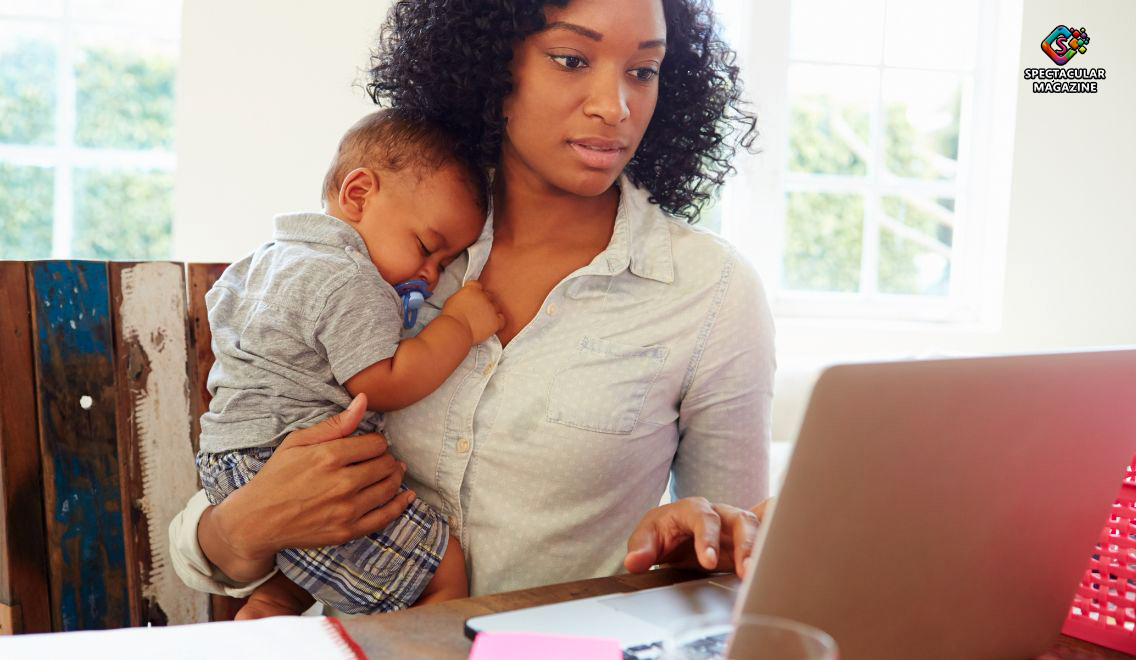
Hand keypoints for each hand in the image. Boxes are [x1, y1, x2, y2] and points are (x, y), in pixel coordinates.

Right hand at [200, 393, 414, 581]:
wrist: (257, 520)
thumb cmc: (276, 476)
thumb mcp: (298, 442)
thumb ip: (335, 424)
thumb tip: (364, 401)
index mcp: (329, 457)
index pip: (376, 444)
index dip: (376, 442)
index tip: (370, 445)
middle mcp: (342, 483)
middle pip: (385, 465)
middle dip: (387, 459)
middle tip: (381, 459)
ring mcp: (346, 510)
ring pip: (389, 488)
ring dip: (395, 477)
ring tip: (392, 472)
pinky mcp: (347, 531)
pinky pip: (385, 517)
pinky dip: (400, 505)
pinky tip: (406, 497)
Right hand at [440, 280, 504, 343]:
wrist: (456, 329)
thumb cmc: (451, 317)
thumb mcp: (453, 300)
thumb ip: (463, 296)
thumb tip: (465, 299)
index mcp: (472, 289)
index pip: (478, 285)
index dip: (476, 292)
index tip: (474, 298)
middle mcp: (483, 296)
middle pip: (489, 296)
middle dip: (484, 302)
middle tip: (478, 311)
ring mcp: (491, 308)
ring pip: (496, 307)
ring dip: (491, 312)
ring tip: (483, 320)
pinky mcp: (495, 321)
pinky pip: (502, 319)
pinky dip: (498, 322)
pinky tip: (491, 325)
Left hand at [623, 497, 772, 577]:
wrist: (673, 533)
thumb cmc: (662, 532)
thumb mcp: (646, 539)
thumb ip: (641, 550)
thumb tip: (634, 563)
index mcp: (693, 509)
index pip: (704, 519)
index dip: (707, 539)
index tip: (708, 562)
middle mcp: (719, 513)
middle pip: (739, 520)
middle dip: (745, 544)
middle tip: (746, 571)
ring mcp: (736, 525)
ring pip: (757, 528)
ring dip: (761, 550)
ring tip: (760, 575)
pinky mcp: (747, 540)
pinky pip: (771, 528)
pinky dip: (782, 531)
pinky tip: (793, 545)